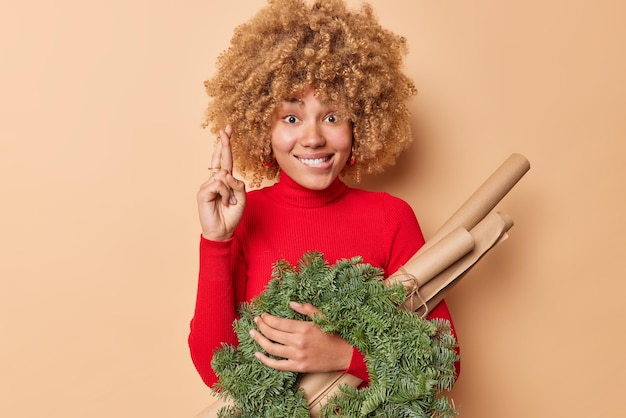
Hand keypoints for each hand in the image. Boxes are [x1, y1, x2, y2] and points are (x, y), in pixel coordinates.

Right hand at [197, 125, 246, 240]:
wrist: (222, 231)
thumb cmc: (231, 216)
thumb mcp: (242, 199)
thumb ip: (238, 185)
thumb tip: (227, 174)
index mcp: (224, 181)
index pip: (225, 160)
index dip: (225, 146)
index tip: (227, 131)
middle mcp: (214, 180)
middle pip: (220, 159)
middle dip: (224, 143)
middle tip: (226, 128)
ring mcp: (207, 185)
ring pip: (223, 175)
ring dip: (231, 190)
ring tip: (229, 203)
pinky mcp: (202, 192)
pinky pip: (219, 184)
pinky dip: (225, 194)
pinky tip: (224, 202)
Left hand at [249, 302, 352, 372]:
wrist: (343, 354)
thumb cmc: (333, 334)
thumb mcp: (321, 318)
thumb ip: (306, 309)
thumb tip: (291, 303)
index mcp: (303, 328)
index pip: (278, 322)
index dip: (267, 319)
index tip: (262, 315)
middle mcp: (298, 342)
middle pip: (272, 334)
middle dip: (261, 326)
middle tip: (255, 322)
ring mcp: (297, 356)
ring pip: (271, 348)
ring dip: (259, 340)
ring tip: (253, 333)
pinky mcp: (298, 367)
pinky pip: (277, 365)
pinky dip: (265, 360)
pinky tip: (258, 354)